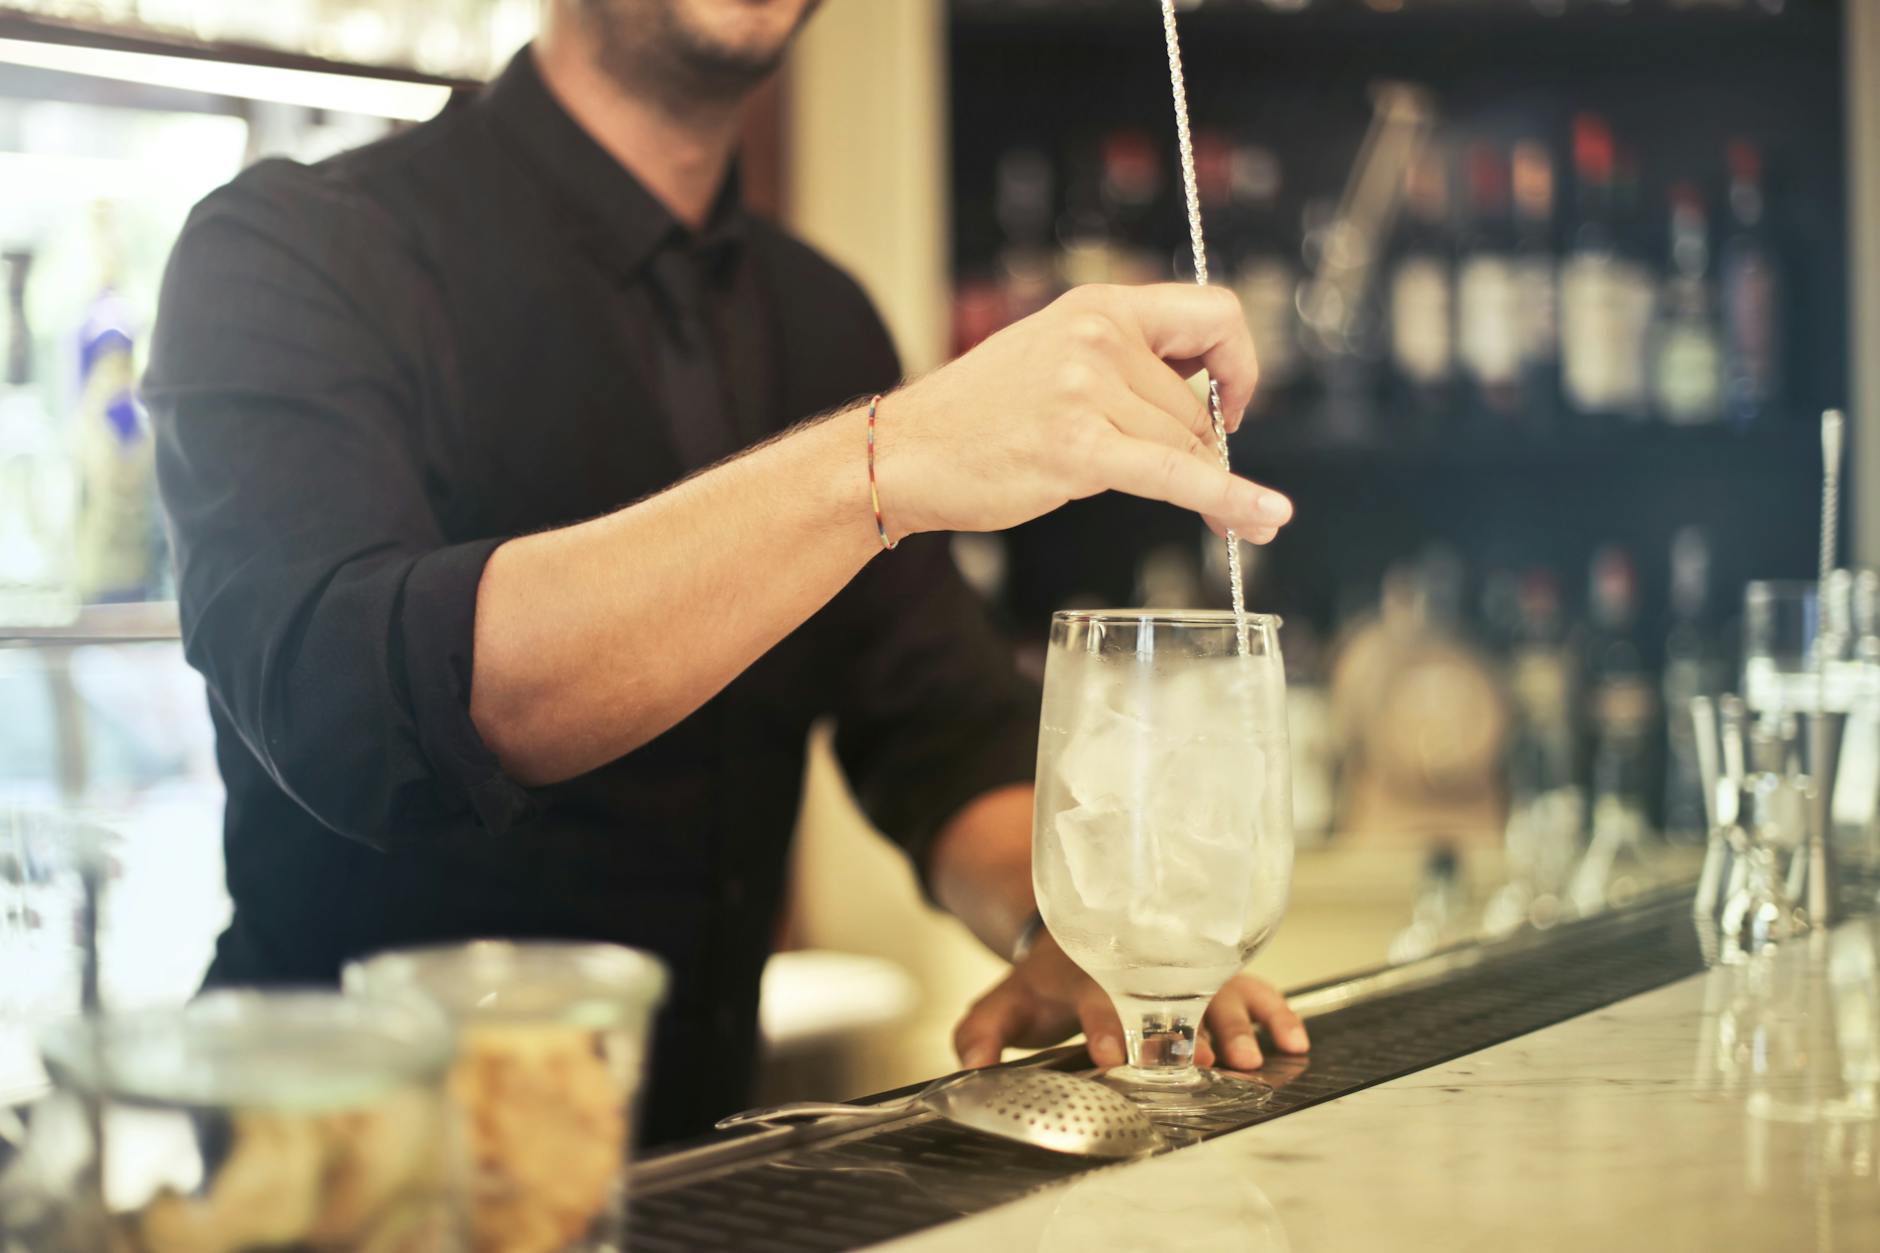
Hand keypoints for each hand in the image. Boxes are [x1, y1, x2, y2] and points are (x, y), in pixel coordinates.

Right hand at [874, 284, 1293, 542]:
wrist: (906, 453)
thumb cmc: (979, 417)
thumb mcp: (1056, 359)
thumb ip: (1127, 367)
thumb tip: (1206, 410)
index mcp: (1099, 307)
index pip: (1215, 313)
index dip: (1241, 363)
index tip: (1230, 406)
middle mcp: (1098, 337)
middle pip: (1197, 404)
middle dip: (1196, 450)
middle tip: (1171, 479)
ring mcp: (1088, 389)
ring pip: (1185, 446)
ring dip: (1190, 483)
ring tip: (1147, 493)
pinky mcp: (1080, 447)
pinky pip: (1176, 476)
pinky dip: (1228, 499)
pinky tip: (1264, 517)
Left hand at [951, 932, 1308, 1071]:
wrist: (1081, 927)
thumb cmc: (1047, 977)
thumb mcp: (1006, 1001)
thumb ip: (982, 1031)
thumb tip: (971, 1061)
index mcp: (1087, 971)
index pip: (1096, 998)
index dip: (1104, 1026)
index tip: (1114, 1054)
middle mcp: (1143, 968)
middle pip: (1168, 999)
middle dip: (1183, 1031)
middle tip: (1200, 1061)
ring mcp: (1184, 970)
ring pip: (1216, 993)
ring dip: (1234, 1026)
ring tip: (1249, 1059)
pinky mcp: (1215, 974)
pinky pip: (1254, 988)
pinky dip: (1277, 1012)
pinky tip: (1294, 1040)